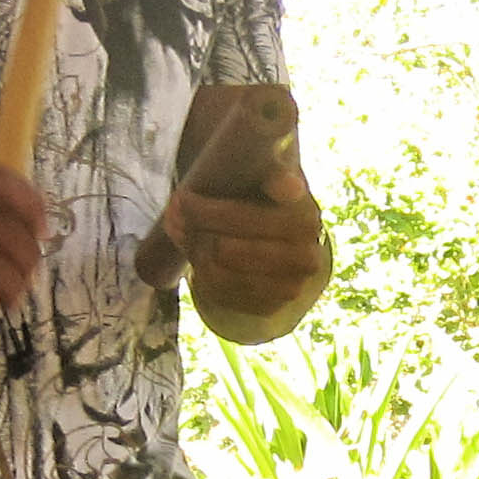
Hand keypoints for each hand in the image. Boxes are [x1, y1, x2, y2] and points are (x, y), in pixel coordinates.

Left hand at [170, 164, 325, 322]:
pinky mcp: (271, 306)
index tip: (182, 197)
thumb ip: (276, 172)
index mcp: (305, 218)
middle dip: (192, 228)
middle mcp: (305, 257)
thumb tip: (287, 186)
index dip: (206, 211)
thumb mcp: (271, 174)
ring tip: (179, 229)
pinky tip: (196, 253)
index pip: (240, 217)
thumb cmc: (267, 196)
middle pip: (223, 248)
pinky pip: (220, 294)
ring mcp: (290, 287)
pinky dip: (201, 273)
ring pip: (217, 273)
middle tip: (174, 210)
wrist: (284, 233)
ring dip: (192, 250)